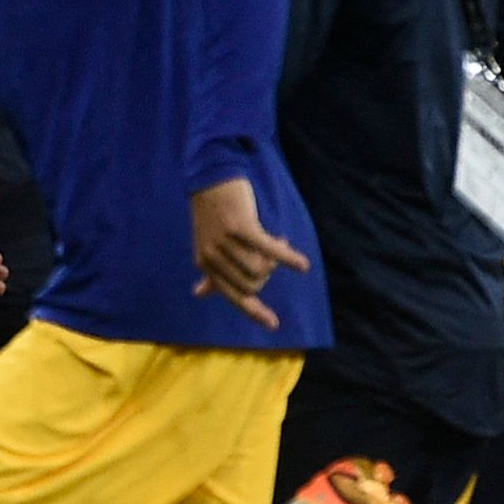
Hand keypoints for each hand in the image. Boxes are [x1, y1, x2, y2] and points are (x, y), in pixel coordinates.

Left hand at [189, 176, 308, 329]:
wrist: (211, 178)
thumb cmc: (214, 215)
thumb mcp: (207, 245)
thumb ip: (209, 272)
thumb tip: (200, 294)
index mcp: (205, 265)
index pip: (233, 296)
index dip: (254, 311)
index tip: (274, 325)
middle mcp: (211, 256)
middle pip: (253, 284)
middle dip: (269, 273)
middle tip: (271, 253)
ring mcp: (224, 242)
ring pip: (261, 269)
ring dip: (274, 258)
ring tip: (275, 240)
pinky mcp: (240, 227)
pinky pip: (269, 250)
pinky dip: (287, 258)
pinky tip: (303, 265)